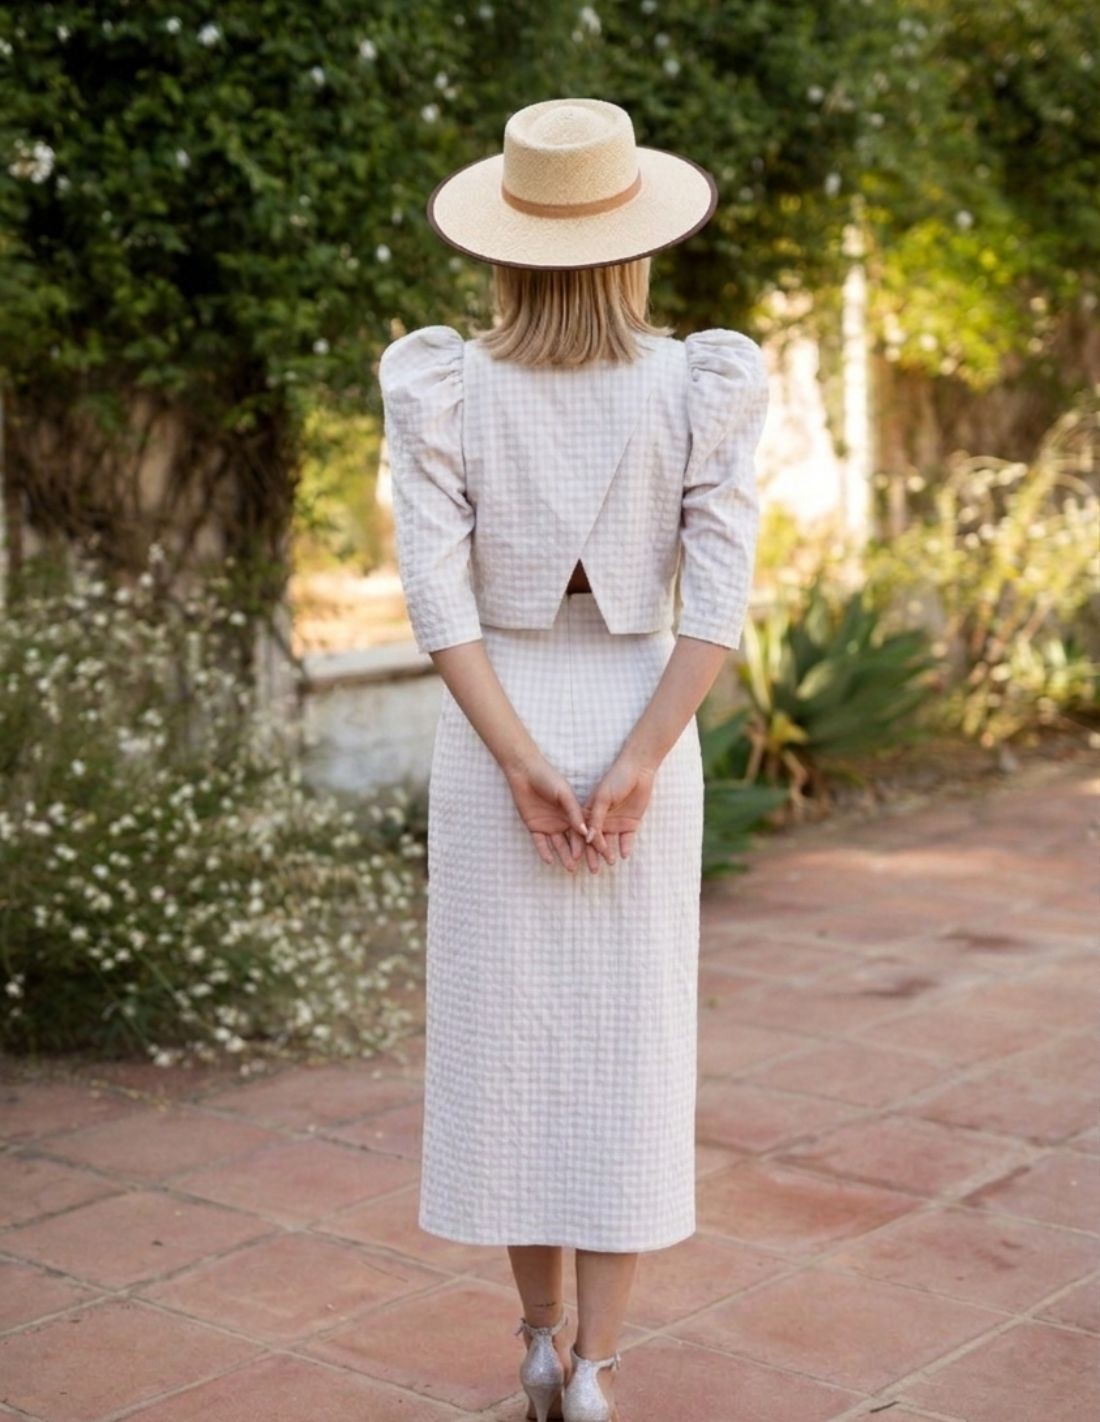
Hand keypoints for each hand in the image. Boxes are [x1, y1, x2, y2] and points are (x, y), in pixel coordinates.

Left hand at [502, 752, 589, 871]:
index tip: (600, 854)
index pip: (584, 831)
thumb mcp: (564, 795)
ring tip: (570, 867)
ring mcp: (549, 825)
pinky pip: (540, 843)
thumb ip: (574, 813)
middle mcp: (563, 821)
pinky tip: (550, 860)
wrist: (525, 773)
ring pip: (558, 845)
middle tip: (588, 867)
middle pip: (573, 841)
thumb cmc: (548, 779)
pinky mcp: (535, 827)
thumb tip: (586, 833)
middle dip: (580, 854)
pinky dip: (544, 851)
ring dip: (564, 855)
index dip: (591, 843)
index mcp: (573, 813)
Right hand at [582, 750, 658, 867]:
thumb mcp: (603, 798)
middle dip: (594, 855)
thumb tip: (589, 839)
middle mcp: (601, 820)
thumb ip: (596, 819)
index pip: (583, 832)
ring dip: (609, 853)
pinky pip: (627, 839)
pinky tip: (623, 855)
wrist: (639, 770)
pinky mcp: (630, 823)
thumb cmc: (616, 779)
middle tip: (593, 870)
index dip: (580, 846)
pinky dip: (625, 847)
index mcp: (590, 812)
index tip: (577, 859)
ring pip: (610, 843)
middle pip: (596, 841)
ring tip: (609, 864)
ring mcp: (616, 822)